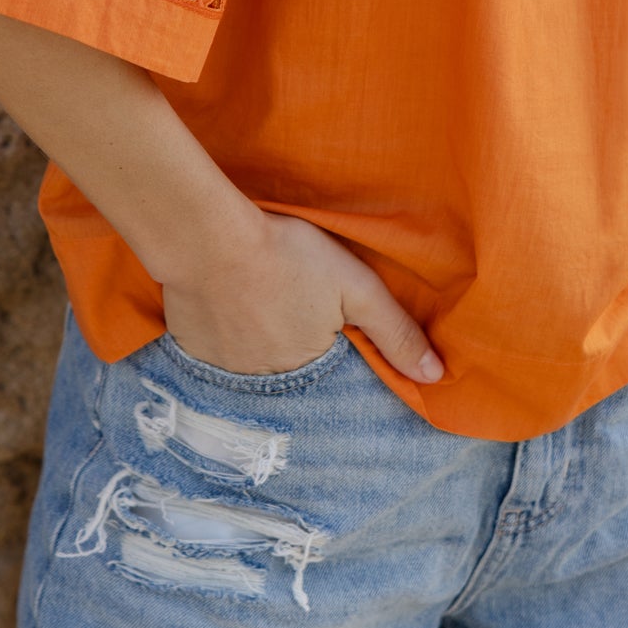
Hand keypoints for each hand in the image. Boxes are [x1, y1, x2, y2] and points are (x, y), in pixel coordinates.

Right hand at [161, 209, 444, 382]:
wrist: (207, 238)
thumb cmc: (287, 257)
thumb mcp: (356, 287)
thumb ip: (396, 332)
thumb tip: (436, 377)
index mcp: (308, 375)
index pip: (331, 388)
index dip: (331, 358)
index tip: (324, 332)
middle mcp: (264, 389)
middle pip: (290, 380)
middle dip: (294, 355)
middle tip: (286, 314)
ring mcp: (223, 376)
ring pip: (251, 373)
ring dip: (258, 352)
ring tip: (259, 312)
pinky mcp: (191, 356)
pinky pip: (215, 363)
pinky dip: (225, 345)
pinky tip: (228, 313)